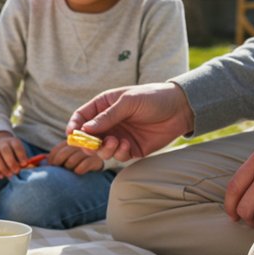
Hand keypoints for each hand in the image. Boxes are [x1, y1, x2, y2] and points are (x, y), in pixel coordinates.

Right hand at [0, 132, 27, 179]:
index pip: (16, 146)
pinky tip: (1, 176)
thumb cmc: (14, 153)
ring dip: (2, 167)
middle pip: (5, 150)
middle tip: (16, 172)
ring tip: (9, 175)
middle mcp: (2, 143)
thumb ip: (25, 160)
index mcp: (13, 141)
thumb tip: (30, 167)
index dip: (21, 155)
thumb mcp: (20, 152)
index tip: (25, 164)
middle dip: (11, 162)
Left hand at [46, 141, 104, 174]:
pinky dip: (79, 170)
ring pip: (72, 161)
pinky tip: (78, 172)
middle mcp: (78, 144)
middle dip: (59, 163)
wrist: (99, 160)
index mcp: (70, 141)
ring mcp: (88, 151)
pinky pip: (83, 166)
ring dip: (69, 167)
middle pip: (63, 154)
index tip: (51, 166)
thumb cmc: (79, 159)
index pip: (56, 150)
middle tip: (61, 169)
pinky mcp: (96, 159)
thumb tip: (40, 163)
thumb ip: (57, 156)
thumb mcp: (68, 154)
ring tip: (71, 169)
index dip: (51, 159)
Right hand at [67, 83, 194, 160]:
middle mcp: (109, 122)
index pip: (81, 117)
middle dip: (88, 143)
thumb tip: (85, 129)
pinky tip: (126, 145)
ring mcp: (119, 136)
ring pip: (101, 150)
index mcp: (104, 106)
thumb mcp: (128, 102)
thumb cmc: (153, 98)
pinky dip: (118, 153)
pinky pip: (118, 156)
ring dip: (104, 149)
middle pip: (88, 137)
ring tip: (115, 142)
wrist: (181, 108)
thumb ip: (107, 116)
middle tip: (93, 145)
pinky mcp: (131, 148)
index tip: (72, 134)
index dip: (74, 126)